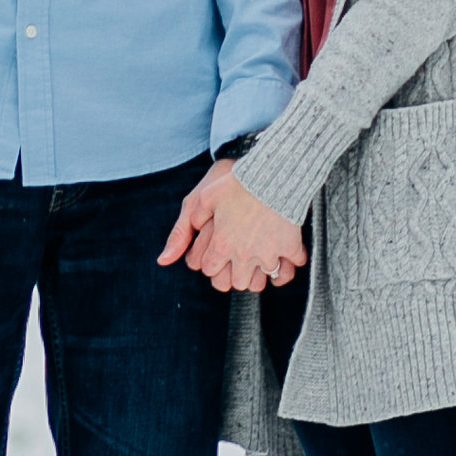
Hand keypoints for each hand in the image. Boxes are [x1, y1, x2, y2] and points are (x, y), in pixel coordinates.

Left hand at [158, 159, 305, 294]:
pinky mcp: (289, 246)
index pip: (209, 270)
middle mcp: (243, 254)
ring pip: (260, 283)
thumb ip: (183, 228)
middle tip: (236, 263)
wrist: (272, 173)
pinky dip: (288, 267)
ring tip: (256, 263)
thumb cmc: (236, 182)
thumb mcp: (202, 199)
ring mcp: (267, 253)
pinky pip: (291, 268)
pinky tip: (284, 260)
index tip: (215, 255)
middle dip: (233, 275)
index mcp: (221, 245)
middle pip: (235, 283)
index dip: (209, 262)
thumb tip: (164, 259)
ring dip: (258, 276)